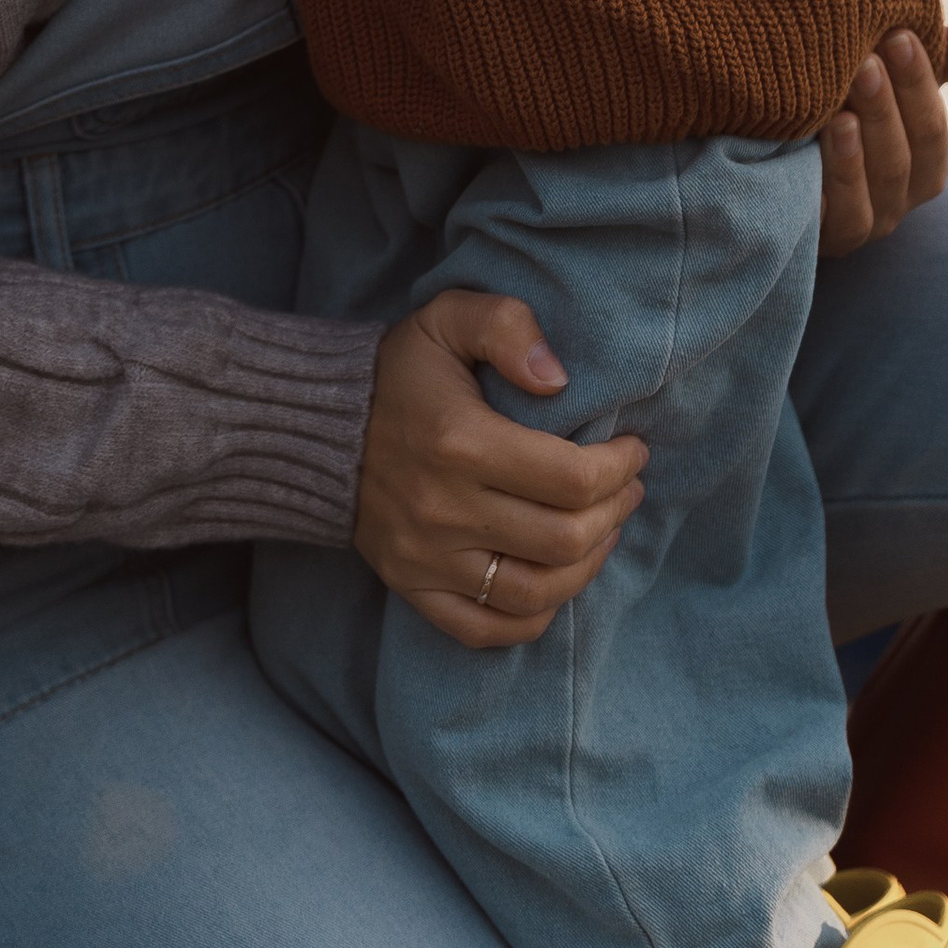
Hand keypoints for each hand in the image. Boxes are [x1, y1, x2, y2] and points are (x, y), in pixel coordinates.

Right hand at [353, 289, 647, 649]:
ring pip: (536, 592)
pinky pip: (488, 630)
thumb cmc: (396, 371)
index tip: (633, 449)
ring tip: (602, 531)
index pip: (572, 477)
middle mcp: (444, 509)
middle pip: (565, 539)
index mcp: (459, 441)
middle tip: (626, 488)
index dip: (620, 467)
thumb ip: (505, 326)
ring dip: (587, 566)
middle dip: (615, 512)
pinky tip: (555, 580)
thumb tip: (558, 377)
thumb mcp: (445, 318)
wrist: (313, 424)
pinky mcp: (412, 586)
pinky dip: (535, 616)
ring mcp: (426, 557)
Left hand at [816, 23, 947, 252]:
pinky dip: (839, 176)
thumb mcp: (879, 89)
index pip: (931, 127)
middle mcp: (898, 200)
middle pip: (905, 155)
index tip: (899, 34)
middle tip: (866, 59)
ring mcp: (864, 223)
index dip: (918, 81)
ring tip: (844, 102)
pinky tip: (823, 139)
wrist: (766, 173)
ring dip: (863, 141)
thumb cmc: (837, 117)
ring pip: (877, 183)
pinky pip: (842, 214)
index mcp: (920, 166)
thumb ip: (932, 63)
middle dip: (888, 104)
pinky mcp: (826, 236)